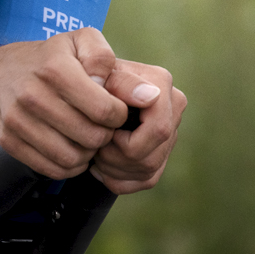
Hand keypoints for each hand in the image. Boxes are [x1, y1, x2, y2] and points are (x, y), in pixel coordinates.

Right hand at [0, 28, 127, 179]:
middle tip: (100, 125)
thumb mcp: (79, 42)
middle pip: (91, 137)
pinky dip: (68, 165)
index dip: (118, 114)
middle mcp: (32, 95)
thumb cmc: (49, 57)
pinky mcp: (9, 141)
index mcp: (55, 69)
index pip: (105, 111)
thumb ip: (109, 60)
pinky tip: (69, 147)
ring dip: (87, 153)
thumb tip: (147, 94)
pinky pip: (52, 169)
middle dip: (104, 135)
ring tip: (85, 137)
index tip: (114, 108)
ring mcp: (18, 120)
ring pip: (72, 158)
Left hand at [90, 59, 186, 193]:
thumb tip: (150, 96)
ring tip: (93, 155)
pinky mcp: (162, 150)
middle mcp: (172, 106)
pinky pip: (146, 180)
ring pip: (148, 171)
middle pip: (151, 156)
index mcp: (162, 84)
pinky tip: (99, 168)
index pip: (157, 131)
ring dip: (114, 169)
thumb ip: (119, 81)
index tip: (102, 134)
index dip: (125, 142)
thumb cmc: (86, 77)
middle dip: (116, 159)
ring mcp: (170, 130)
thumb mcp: (95, 73)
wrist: (81, 83)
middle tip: (92, 149)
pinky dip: (118, 179)